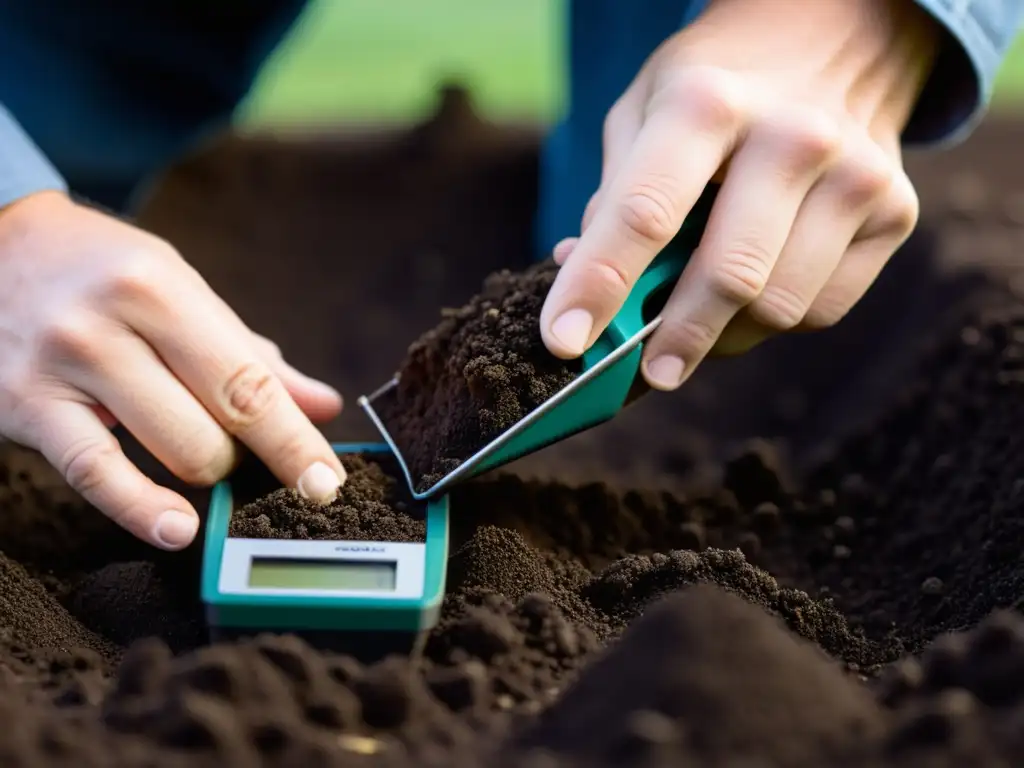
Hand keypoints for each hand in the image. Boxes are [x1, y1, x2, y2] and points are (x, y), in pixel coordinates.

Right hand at [0, 191, 346, 549]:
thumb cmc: (103, 272)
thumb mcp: (182, 292)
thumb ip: (250, 354)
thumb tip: (322, 406)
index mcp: (160, 287)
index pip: (247, 381)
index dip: (294, 440)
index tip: (327, 481)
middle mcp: (110, 324)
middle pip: (216, 424)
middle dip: (248, 455)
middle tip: (245, 447)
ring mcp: (63, 367)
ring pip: (171, 453)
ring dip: (207, 474)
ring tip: (204, 457)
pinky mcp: (27, 407)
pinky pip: (95, 475)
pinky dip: (142, 510)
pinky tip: (178, 529)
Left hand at [541, 0, 938, 389]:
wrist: (835, 38)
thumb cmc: (719, 87)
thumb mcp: (644, 110)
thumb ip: (614, 194)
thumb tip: (581, 281)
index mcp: (707, 103)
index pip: (644, 213)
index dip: (598, 285)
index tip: (564, 341)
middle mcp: (791, 136)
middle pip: (729, 275)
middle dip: (676, 339)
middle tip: (650, 372)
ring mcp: (855, 174)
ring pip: (779, 307)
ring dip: (726, 335)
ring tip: (699, 322)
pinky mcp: (896, 211)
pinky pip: (822, 309)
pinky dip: (775, 321)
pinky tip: (757, 292)